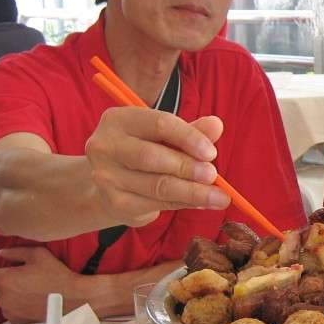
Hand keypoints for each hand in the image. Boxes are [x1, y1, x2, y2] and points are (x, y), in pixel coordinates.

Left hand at [0, 247, 81, 323]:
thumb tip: (3, 254)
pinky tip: (33, 300)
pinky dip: (17, 304)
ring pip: (3, 298)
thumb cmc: (58, 276)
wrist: (74, 299)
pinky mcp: (17, 320)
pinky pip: (11, 309)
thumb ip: (16, 252)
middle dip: (5, 280)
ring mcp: (9, 311)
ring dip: (11, 293)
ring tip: (31, 289)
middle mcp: (3, 297)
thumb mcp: (39, 255)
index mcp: (5, 280)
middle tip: (24, 276)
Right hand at [84, 107, 229, 227]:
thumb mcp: (165, 137)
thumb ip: (190, 131)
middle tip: (213, 176)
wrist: (112, 184)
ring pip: (157, 185)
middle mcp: (105, 146)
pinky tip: (201, 203)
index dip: (189, 138)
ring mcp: (106, 176)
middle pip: (153, 157)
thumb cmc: (144, 152)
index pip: (159, 124)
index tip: (211, 152)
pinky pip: (155, 204)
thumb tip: (216, 125)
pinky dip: (183, 204)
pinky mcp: (114, 203)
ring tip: (218, 196)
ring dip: (193, 192)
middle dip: (187, 167)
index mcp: (119, 120)